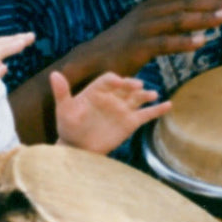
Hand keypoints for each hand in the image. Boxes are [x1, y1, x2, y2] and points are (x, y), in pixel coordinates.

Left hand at [51, 70, 171, 155]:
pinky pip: (146, 114)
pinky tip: (168, 105)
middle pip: (125, 86)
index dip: (114, 80)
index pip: (108, 80)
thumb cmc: (69, 127)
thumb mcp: (64, 109)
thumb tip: (54, 74)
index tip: (119, 82)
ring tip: (153, 94)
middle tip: (138, 86)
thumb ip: (61, 92)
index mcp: (96, 90)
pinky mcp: (130, 122)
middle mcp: (112, 96)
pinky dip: (157, 109)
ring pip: (137, 97)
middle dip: (132, 85)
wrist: (77, 148)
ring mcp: (122, 109)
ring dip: (146, 94)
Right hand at [86, 0, 221, 76]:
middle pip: (189, 2)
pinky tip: (202, 42)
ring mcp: (143, 28)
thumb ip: (177, 12)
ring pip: (179, 19)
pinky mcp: (137, 47)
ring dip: (205, 17)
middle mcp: (151, 10)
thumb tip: (206, 1)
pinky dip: (183, 41)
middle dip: (217, 2)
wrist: (97, 57)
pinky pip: (163, 43)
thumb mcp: (154, 21)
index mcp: (156, 3)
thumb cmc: (130, 42)